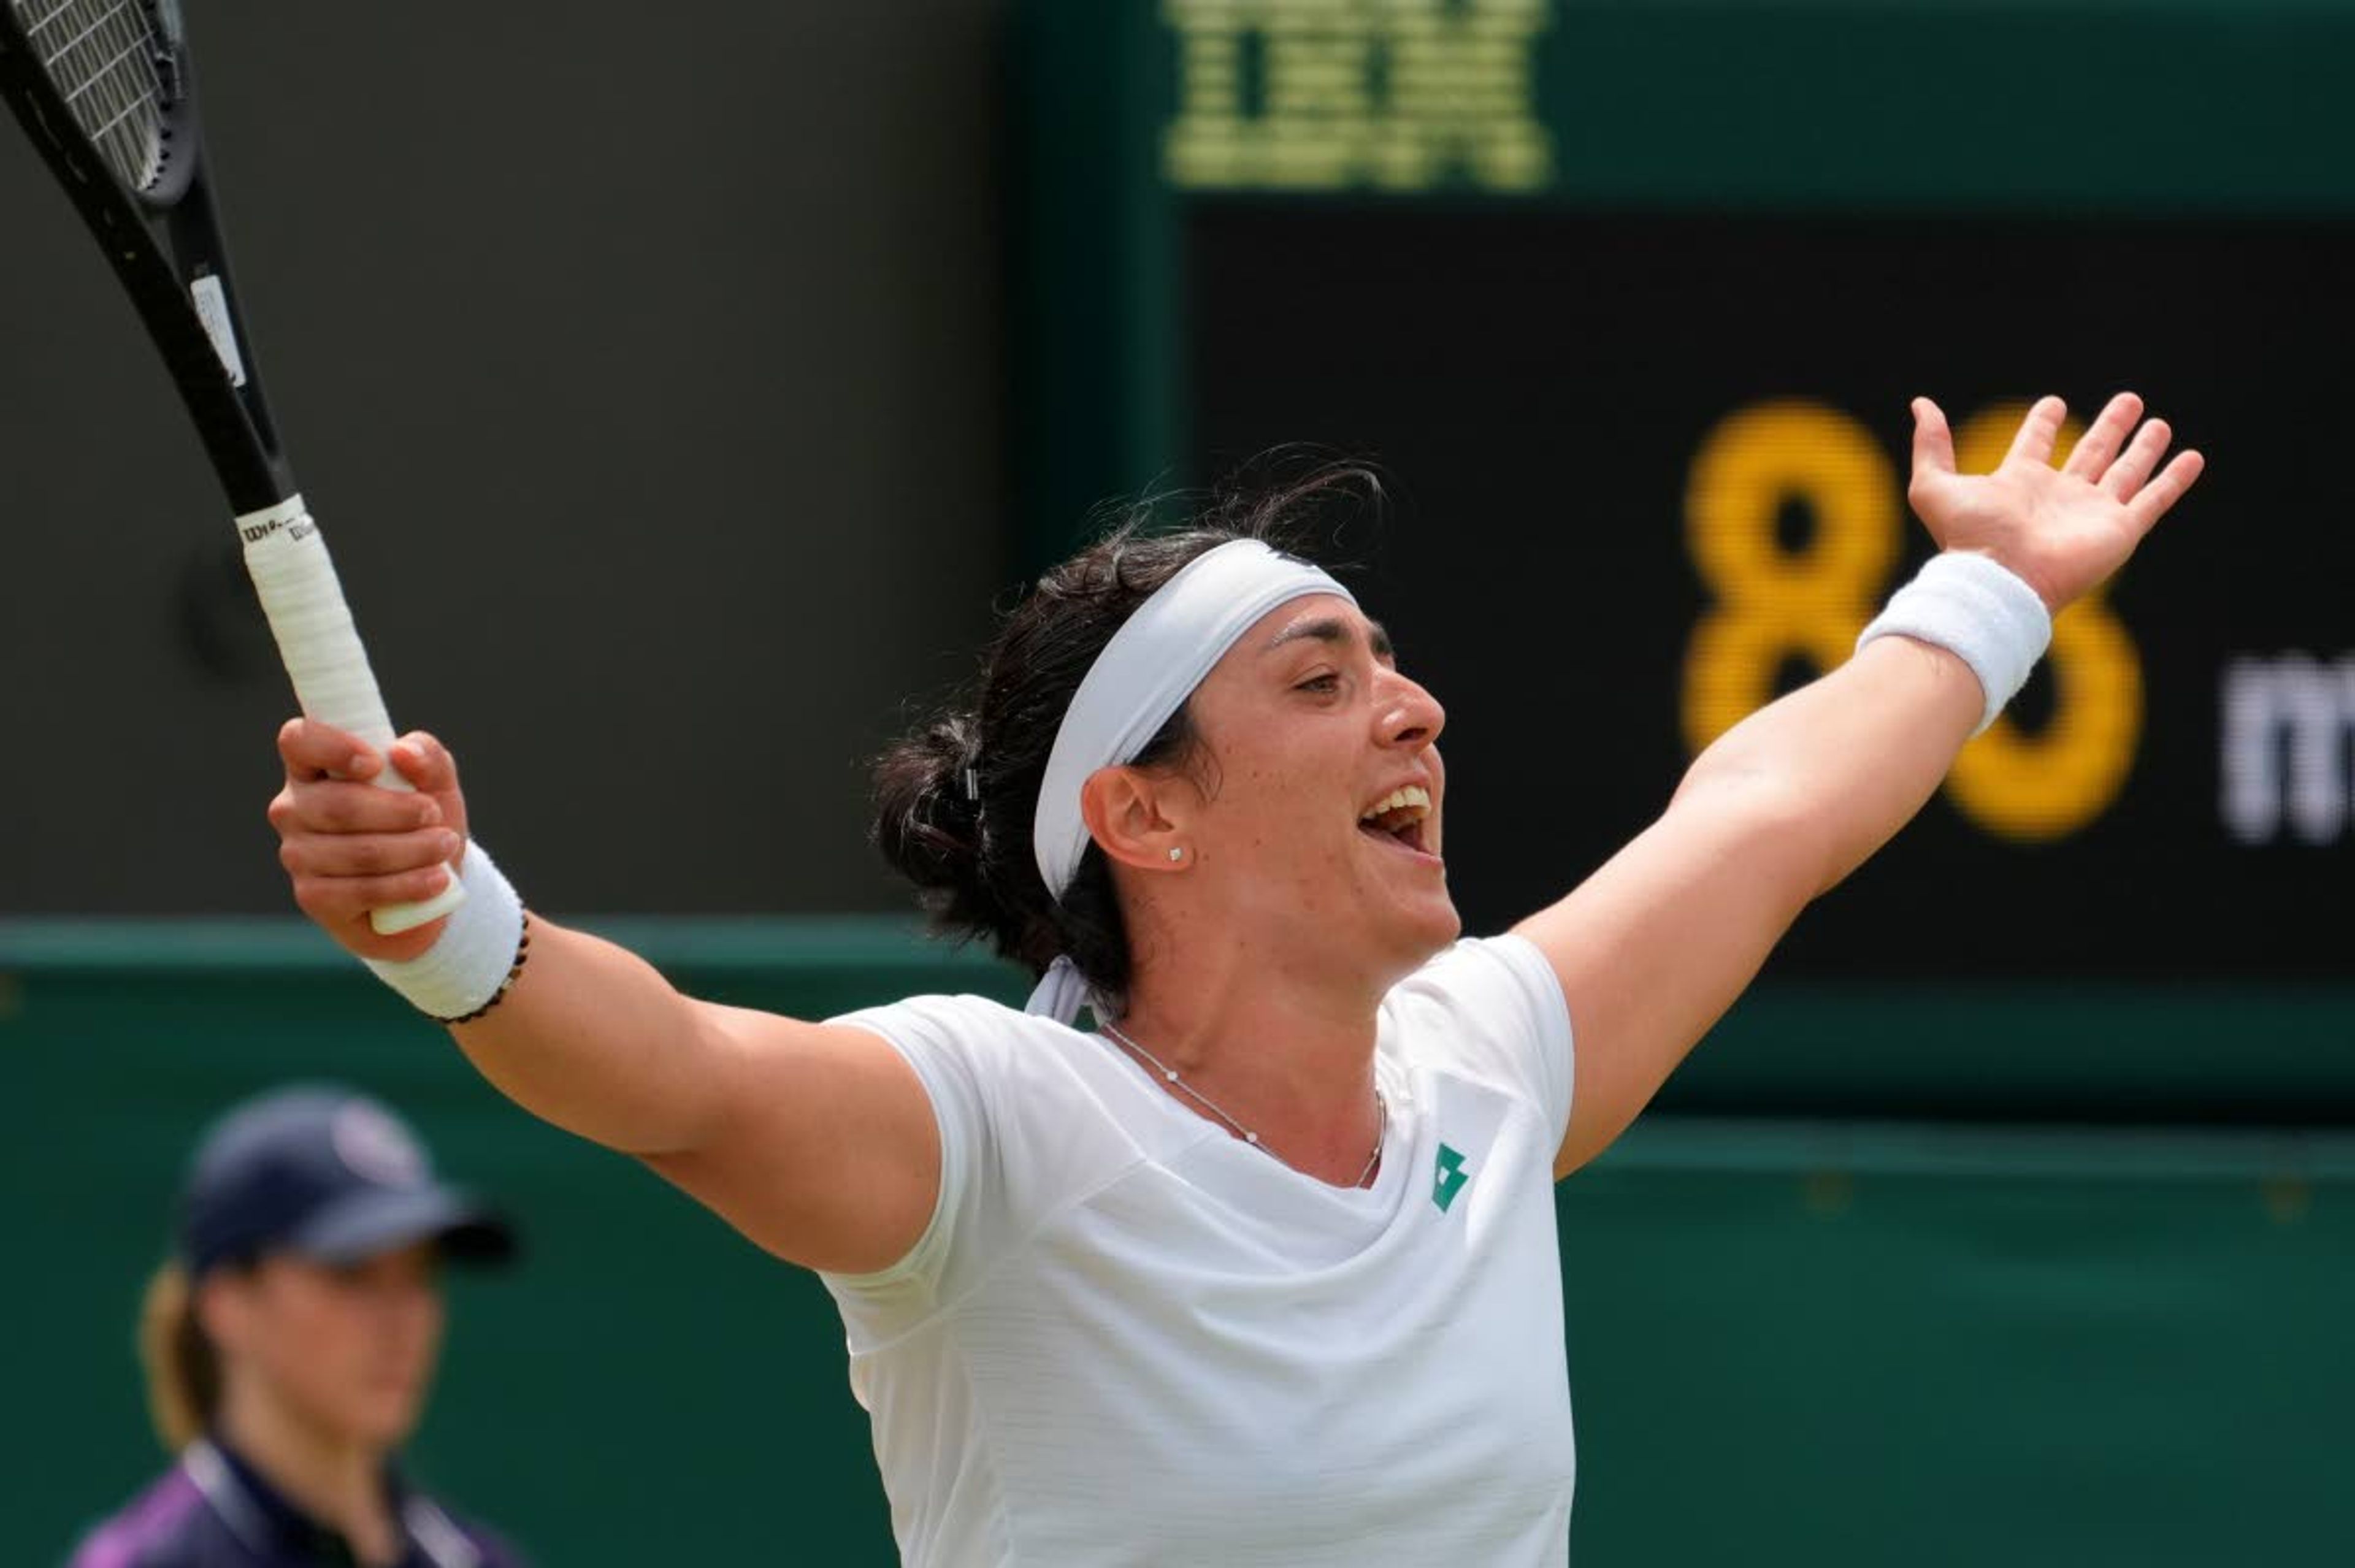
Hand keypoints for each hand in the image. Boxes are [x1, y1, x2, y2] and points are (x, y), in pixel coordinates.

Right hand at [268, 721, 470, 960]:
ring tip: (444, 844)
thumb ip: (427, 756)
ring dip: (414, 848)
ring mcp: (298, 854)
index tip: (376, 763)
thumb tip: (403, 751)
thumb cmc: (422, 820)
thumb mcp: (436, 783)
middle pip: (339, 805)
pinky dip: (409, 884)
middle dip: (400, 811)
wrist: (429, 881)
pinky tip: (436, 879)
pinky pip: (363, 890)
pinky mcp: (313, 897)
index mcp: (313, 768)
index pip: (298, 741)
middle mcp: (294, 808)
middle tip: (435, 813)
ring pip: (358, 851)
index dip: (333, 748)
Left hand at [1907, 392, 2204, 611]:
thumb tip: (1921, 404)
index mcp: (2019, 484)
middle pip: (2090, 453)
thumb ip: (1931, 445)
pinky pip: (2154, 499)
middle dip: (2109, 427)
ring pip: (2125, 472)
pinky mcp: (2120, 529)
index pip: (2035, 445)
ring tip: (2158, 421)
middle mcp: (2058, 498)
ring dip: (2143, 448)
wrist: (2001, 578)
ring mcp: (2091, 513)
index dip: (2043, 423)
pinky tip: (2192, 457)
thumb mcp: (1935, 485)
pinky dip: (2174, 479)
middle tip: (2129, 401)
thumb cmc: (1968, 537)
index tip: (2052, 404)